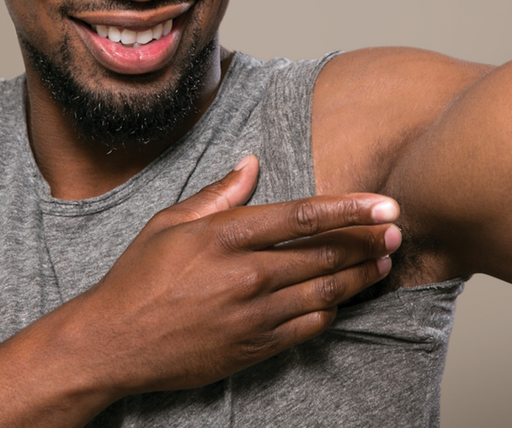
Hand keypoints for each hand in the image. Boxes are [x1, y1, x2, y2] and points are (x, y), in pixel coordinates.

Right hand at [74, 155, 400, 395]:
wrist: (115, 342)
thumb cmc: (138, 277)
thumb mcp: (170, 223)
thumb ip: (218, 194)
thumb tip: (250, 164)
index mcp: (226, 237)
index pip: (302, 217)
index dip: (348, 208)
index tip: (383, 203)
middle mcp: (247, 276)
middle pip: (323, 256)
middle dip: (366, 241)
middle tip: (395, 230)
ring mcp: (253, 316)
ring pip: (324, 293)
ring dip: (360, 276)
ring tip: (384, 261)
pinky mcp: (254, 348)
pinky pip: (307, 328)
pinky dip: (331, 312)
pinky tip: (342, 300)